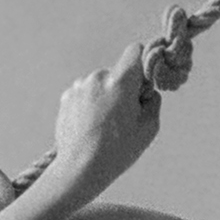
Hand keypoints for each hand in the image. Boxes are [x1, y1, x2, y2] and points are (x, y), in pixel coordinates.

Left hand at [51, 44, 160, 195]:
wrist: (79, 169)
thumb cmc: (117, 151)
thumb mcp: (149, 128)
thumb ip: (153, 101)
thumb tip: (147, 91)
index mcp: (120, 81)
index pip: (135, 51)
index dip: (143, 64)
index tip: (144, 82)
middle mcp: (97, 78)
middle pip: (117, 73)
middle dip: (124, 88)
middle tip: (125, 116)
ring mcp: (79, 87)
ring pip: (100, 84)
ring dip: (105, 97)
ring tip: (105, 125)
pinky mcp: (66, 98)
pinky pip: (85, 94)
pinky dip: (90, 105)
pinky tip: (91, 126)